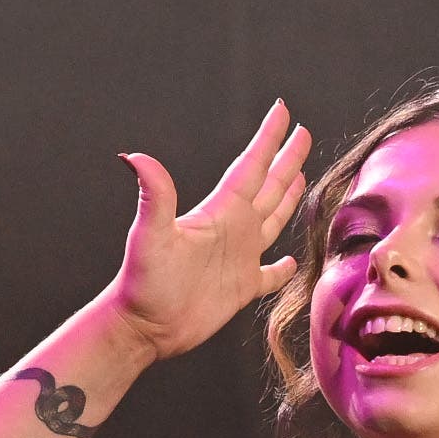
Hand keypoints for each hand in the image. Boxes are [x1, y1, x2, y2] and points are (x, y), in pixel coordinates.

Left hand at [102, 101, 313, 366]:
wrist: (144, 327)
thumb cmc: (145, 282)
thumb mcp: (150, 235)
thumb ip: (154, 195)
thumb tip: (135, 157)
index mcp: (219, 212)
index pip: (251, 167)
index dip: (268, 139)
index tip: (283, 111)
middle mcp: (232, 229)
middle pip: (268, 187)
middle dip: (286, 160)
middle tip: (303, 134)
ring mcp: (238, 258)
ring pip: (272, 220)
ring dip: (287, 199)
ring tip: (301, 177)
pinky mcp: (241, 288)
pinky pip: (270, 275)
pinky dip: (283, 268)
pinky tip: (291, 260)